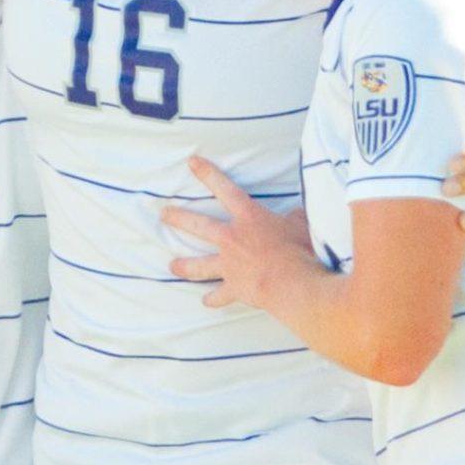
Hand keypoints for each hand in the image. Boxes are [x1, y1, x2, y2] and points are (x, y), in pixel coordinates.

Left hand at [162, 157, 314, 309]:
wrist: (294, 284)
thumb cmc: (300, 249)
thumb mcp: (301, 223)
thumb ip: (294, 216)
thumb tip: (296, 213)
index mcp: (249, 217)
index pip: (225, 188)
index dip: (208, 173)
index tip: (191, 162)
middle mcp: (232, 239)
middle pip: (199, 226)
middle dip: (179, 219)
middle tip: (163, 215)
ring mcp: (230, 265)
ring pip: (200, 265)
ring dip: (185, 266)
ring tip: (171, 266)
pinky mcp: (235, 288)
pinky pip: (220, 295)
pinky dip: (214, 299)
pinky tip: (206, 302)